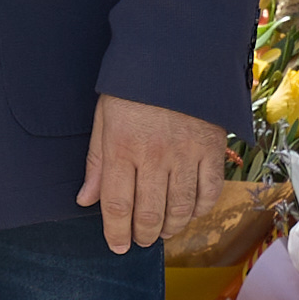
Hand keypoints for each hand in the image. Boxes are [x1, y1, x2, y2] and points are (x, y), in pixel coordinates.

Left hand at [78, 95, 231, 258]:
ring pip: (180, 209)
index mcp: (122, 148)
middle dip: (143, 235)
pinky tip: (189, 212)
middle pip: (149, 214)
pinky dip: (199, 210)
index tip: (117, 247)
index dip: (115, 234)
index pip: (117, 206)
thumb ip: (97, 162)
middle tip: (140, 240)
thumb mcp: (105, 117)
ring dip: (170, 228)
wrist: (177, 53)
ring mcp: (186, 154)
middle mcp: (154, 156)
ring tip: (163, 231)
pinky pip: (209, 192)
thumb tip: (85, 199)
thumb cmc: (135, 86)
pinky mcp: (212, 149)